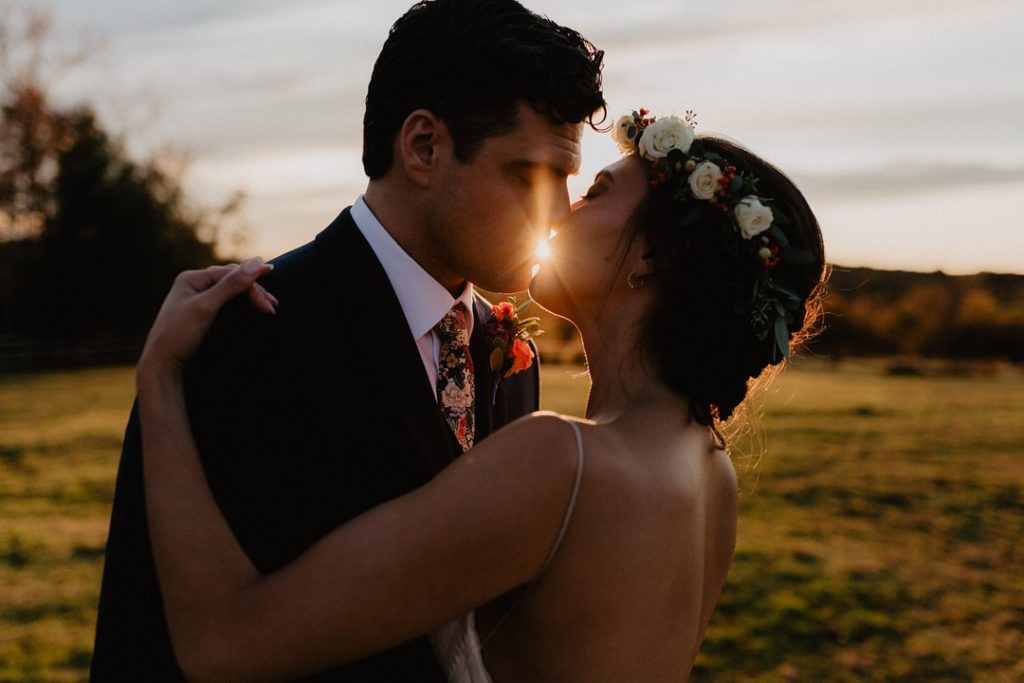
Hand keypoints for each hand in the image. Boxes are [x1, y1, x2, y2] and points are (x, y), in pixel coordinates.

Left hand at [139, 257, 276, 380]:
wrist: (161, 365)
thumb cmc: (178, 335)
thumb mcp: (206, 307)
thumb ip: (231, 284)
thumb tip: (258, 261)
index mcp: (191, 278)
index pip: (231, 274)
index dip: (252, 286)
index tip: (271, 303)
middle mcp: (194, 285)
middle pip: (232, 279)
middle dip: (254, 290)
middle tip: (273, 306)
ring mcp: (197, 299)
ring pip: (231, 290)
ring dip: (250, 295)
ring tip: (268, 306)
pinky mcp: (201, 313)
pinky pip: (226, 300)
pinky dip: (241, 303)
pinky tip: (250, 306)